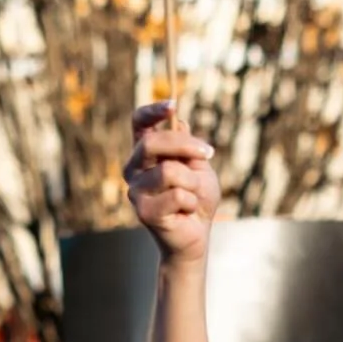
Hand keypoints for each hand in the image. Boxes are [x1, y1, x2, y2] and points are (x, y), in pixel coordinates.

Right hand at [124, 102, 218, 264]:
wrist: (196, 236)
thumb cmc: (197, 200)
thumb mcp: (199, 167)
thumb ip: (188, 147)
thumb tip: (179, 122)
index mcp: (145, 153)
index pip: (139, 123)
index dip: (152, 111)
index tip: (173, 105)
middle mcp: (134, 169)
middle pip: (152, 142)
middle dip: (185, 146)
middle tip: (208, 154)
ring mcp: (136, 190)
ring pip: (169, 171)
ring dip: (192, 183)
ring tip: (192, 196)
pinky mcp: (144, 211)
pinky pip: (177, 195)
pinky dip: (191, 202)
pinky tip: (186, 212)